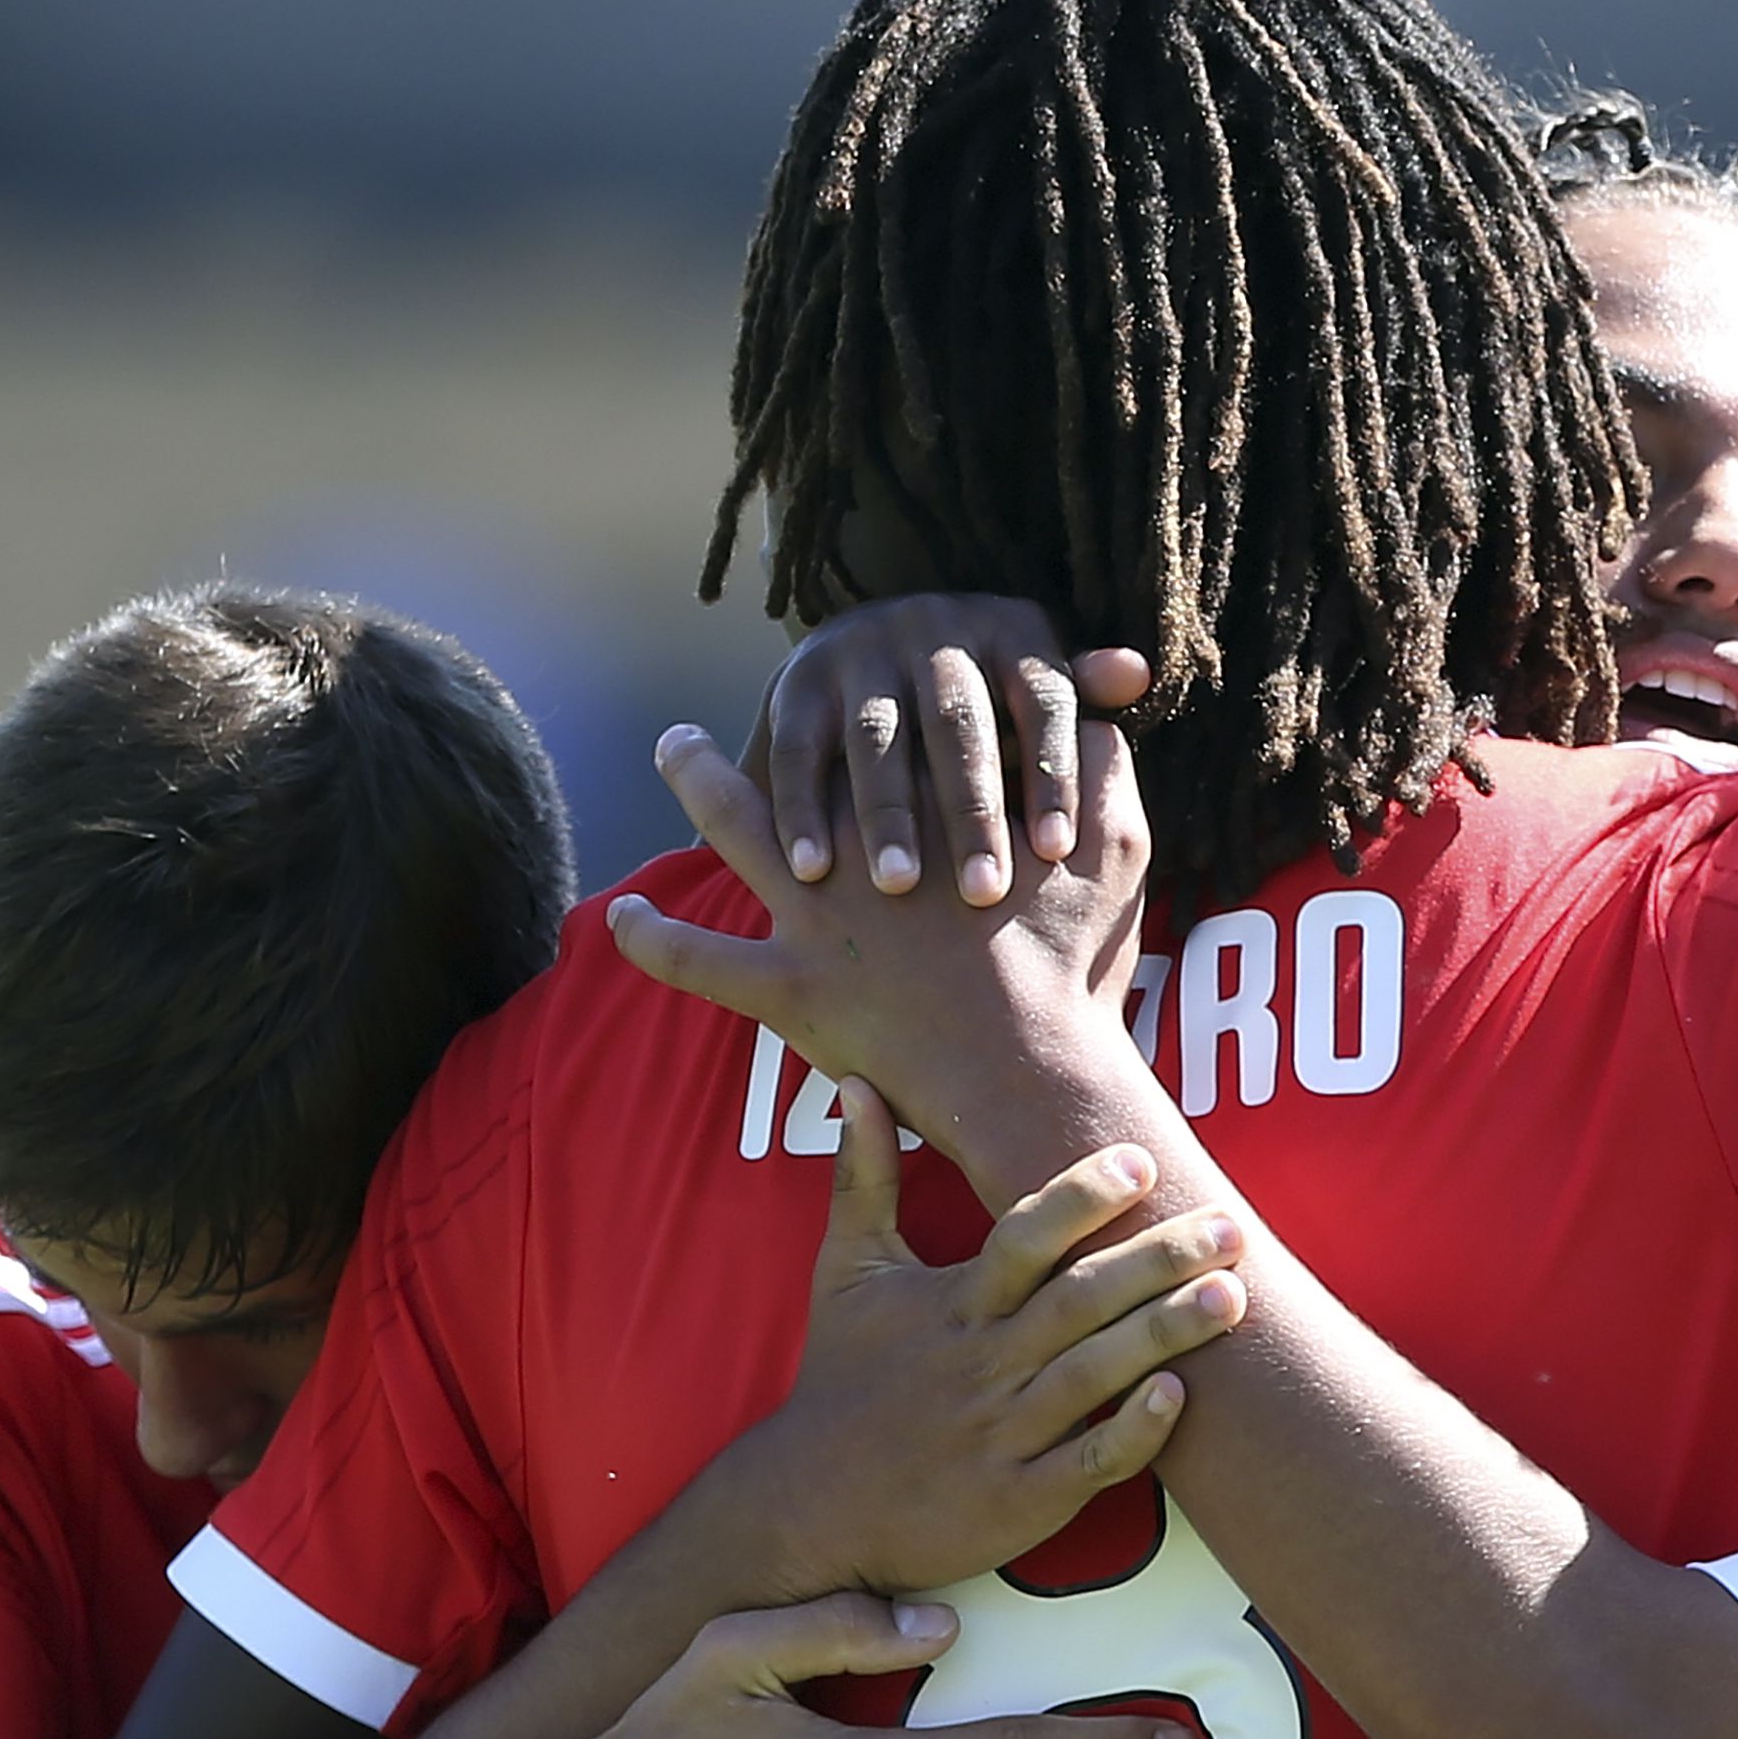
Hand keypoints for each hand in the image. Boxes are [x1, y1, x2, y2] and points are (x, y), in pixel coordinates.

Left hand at [607, 687, 1155, 1174]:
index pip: (895, 730)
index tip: (840, 666)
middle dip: (771, 721)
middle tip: (731, 697)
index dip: (869, 696)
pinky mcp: (791, 989)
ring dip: (698, 785)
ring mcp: (819, 916)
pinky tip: (620, 917)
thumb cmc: (1077, 971)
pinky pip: (701, 963)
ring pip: (739, 831)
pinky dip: (655, 940)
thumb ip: (1107, 775)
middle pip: (806, 759)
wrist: (1034, 1072)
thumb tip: (1104, 717)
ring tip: (672, 747)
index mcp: (940, 809)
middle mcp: (867, 845)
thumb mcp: (1118, 856)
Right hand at [724, 1094, 1244, 1593]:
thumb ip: (863, 1178)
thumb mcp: (844, 1274)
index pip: (1021, 1240)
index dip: (1078, 1200)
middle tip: (1227, 1223)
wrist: (812, 1507)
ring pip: (1094, 1375)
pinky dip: (1132, 1432)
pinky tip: (1179, 1396)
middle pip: (1077, 1301)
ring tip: (1231, 1294)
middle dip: (1155, 1260)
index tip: (1138, 1161)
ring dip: (1164, 1335)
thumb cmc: (841, 1380)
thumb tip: (855, 1085)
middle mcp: (981, 1363)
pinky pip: (1087, 1464)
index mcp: (952, 1306)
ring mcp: (1002, 1435)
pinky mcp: (1019, 1500)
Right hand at [754, 593, 1156, 905]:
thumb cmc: (980, 716)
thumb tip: (1136, 672)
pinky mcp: (800, 681)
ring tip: (900, 887)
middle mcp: (935, 626)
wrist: (860, 679)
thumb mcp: (1029, 705)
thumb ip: (1082, 701)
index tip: (1057, 853)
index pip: (1043, 700)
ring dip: (888, 814)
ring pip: (879, 737)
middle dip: (972, 812)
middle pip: (960, 722)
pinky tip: (813, 869)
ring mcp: (862, 649)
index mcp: (1010, 631)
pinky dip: (804, 810)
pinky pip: (801, 749)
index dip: (1052, 774)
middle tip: (984, 894)